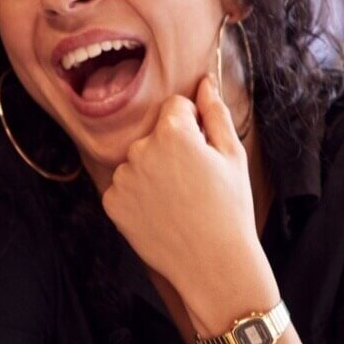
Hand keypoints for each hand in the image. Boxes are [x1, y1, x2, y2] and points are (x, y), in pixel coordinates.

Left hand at [102, 78, 278, 332]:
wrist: (212, 262)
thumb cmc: (230, 207)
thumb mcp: (233, 155)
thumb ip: (215, 113)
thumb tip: (203, 82)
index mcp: (172, 132)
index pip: (174, 107)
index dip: (192, 126)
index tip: (202, 150)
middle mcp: (140, 149)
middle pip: (153, 135)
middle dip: (169, 149)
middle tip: (193, 181)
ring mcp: (122, 177)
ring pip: (137, 161)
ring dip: (151, 172)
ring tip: (177, 200)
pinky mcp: (111, 202)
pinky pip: (123, 187)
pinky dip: (137, 197)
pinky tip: (159, 213)